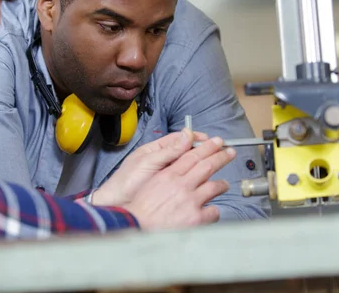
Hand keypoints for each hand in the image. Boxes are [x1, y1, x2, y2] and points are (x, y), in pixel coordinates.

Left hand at [92, 128, 209, 206]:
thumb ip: (167, 151)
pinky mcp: (167, 187)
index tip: (210, 139)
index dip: (195, 138)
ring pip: (187, 165)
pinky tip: (205, 179)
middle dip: (203, 149)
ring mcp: (165, 174)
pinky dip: (195, 178)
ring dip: (201, 163)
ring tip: (217, 161)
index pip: (179, 139)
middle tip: (221, 148)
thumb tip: (187, 134)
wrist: (117, 203)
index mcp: (155, 150)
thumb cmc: (127, 181)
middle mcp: (162, 160)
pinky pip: (184, 179)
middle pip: (186, 150)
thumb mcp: (148, 162)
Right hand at [123, 138, 235, 228]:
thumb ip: (168, 173)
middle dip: (221, 156)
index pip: (192, 155)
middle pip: (207, 166)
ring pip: (214, 187)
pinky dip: (214, 210)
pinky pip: (213, 211)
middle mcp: (182, 185)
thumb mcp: (152, 183)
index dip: (207, 147)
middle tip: (230, 152)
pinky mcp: (196, 218)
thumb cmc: (141, 207)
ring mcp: (190, 201)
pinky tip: (211, 211)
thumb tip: (181, 165)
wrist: (137, 225)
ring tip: (224, 184)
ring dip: (222, 184)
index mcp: (170, 174)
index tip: (216, 142)